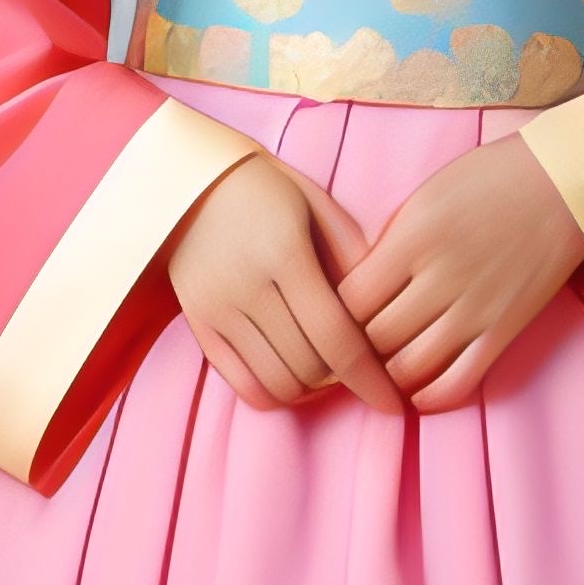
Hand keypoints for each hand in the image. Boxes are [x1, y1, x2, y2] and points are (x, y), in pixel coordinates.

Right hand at [166, 149, 405, 416]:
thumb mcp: (317, 204)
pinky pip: (241, 384)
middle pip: (309, 368)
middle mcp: (247, 287)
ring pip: (277, 383)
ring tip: (326, 369)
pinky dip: (274, 393)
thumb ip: (352, 255)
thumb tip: (383, 310)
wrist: (190, 181)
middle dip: (344, 379)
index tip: (393, 403)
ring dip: (311, 389)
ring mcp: (218, 310)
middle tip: (360, 367)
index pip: (336, 338)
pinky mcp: (199, 325)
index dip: (369, 379)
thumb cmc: (266, 189)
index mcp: (285, 254)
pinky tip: (292, 377)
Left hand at [334, 135, 583, 412]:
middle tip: (353, 344)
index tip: (335, 313)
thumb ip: (390, 243)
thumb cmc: (490, 178)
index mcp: (413, 238)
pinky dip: (430, 395)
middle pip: (374, 337)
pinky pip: (458, 382)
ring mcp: (475, 308)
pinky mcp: (504, 330)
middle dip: (357, 344)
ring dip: (389, 372)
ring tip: (384, 362)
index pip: (350, 300)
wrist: (563, 183)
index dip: (335, 312)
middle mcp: (441, 277)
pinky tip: (418, 388)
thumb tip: (357, 290)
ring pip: (408, 367)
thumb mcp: (425, 196)